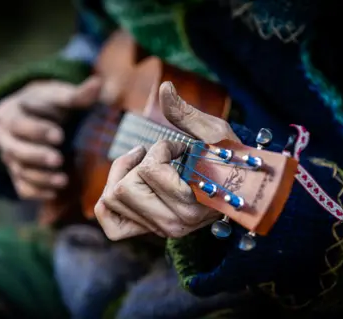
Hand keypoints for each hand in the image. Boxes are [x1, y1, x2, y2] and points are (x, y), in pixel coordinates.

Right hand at [0, 76, 101, 199]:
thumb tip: (97, 84)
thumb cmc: (51, 104)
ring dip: (40, 177)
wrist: (40, 117)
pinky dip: (37, 192)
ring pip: (18, 170)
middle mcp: (4, 136)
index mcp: (10, 112)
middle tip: (58, 160)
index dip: (38, 131)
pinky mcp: (17, 174)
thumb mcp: (60, 96)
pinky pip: (21, 187)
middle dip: (36, 155)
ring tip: (63, 180)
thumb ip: (77, 94)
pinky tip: (55, 193)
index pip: (19, 124)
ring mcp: (9, 157)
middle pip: (14, 149)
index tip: (59, 136)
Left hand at [94, 81, 240, 239]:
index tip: (179, 147)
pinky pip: (110, 223)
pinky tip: (123, 183)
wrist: (236, 191)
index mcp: (191, 203)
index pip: (150, 172)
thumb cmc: (227, 159)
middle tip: (152, 153)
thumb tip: (164, 88)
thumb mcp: (213, 134)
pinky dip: (106, 203)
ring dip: (121, 175)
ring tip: (142, 166)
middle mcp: (174, 223)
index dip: (160, 149)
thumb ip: (186, 114)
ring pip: (111, 200)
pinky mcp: (147, 229)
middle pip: (123, 188)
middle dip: (135, 162)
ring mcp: (158, 229)